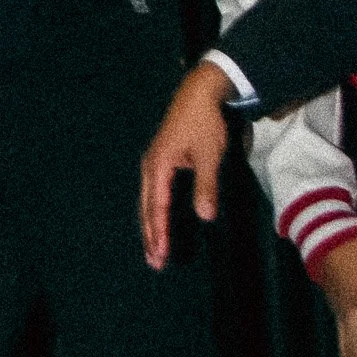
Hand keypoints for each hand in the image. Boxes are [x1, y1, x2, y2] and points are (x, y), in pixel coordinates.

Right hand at [140, 60, 233, 268]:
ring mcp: (153, 165)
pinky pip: (152, 194)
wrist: (198, 94)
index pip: (158, 207)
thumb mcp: (209, 155)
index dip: (160, 231)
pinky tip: (157, 222)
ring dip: (151, 227)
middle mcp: (150, 168)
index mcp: (159, 166)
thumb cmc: (204, 123)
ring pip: (148, 202)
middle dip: (151, 236)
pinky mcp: (159, 163)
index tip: (162, 253)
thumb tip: (205, 216)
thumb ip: (206, 185)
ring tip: (154, 250)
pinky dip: (153, 213)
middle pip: (147, 209)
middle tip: (155, 262)